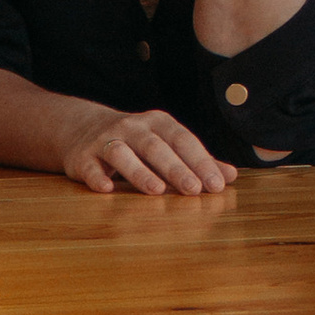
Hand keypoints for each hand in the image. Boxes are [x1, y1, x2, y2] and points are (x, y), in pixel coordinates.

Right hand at [62, 107, 235, 198]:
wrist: (83, 131)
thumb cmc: (136, 143)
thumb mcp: (166, 145)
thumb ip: (197, 161)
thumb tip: (231, 176)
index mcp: (158, 123)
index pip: (183, 140)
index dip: (201, 161)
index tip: (217, 184)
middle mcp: (132, 128)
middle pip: (155, 147)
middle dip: (175, 168)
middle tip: (194, 190)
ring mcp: (105, 141)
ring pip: (122, 153)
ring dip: (139, 172)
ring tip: (157, 191)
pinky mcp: (82, 157)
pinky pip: (90, 166)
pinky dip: (97, 177)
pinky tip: (107, 189)